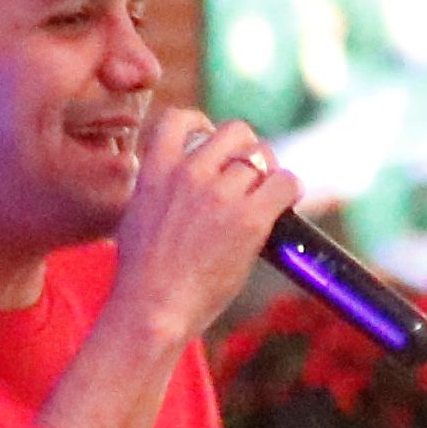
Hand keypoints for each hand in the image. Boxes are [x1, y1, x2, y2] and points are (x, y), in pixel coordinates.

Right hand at [99, 108, 303, 350]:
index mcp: (156, 171)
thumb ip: (159, 193)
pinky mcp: (249, 219)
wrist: (152, 309)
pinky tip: (286, 203)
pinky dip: (290, 189)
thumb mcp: (136, 218)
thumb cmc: (142, 278)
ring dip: (269, 175)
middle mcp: (189, 173)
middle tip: (251, 175)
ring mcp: (220, 194)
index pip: (179, 119)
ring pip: (261, 159)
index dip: (201, 123)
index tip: (208, 136)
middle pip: (235, 133)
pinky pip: (285, 183)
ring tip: (267, 197)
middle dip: (247, 148)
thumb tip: (182, 193)